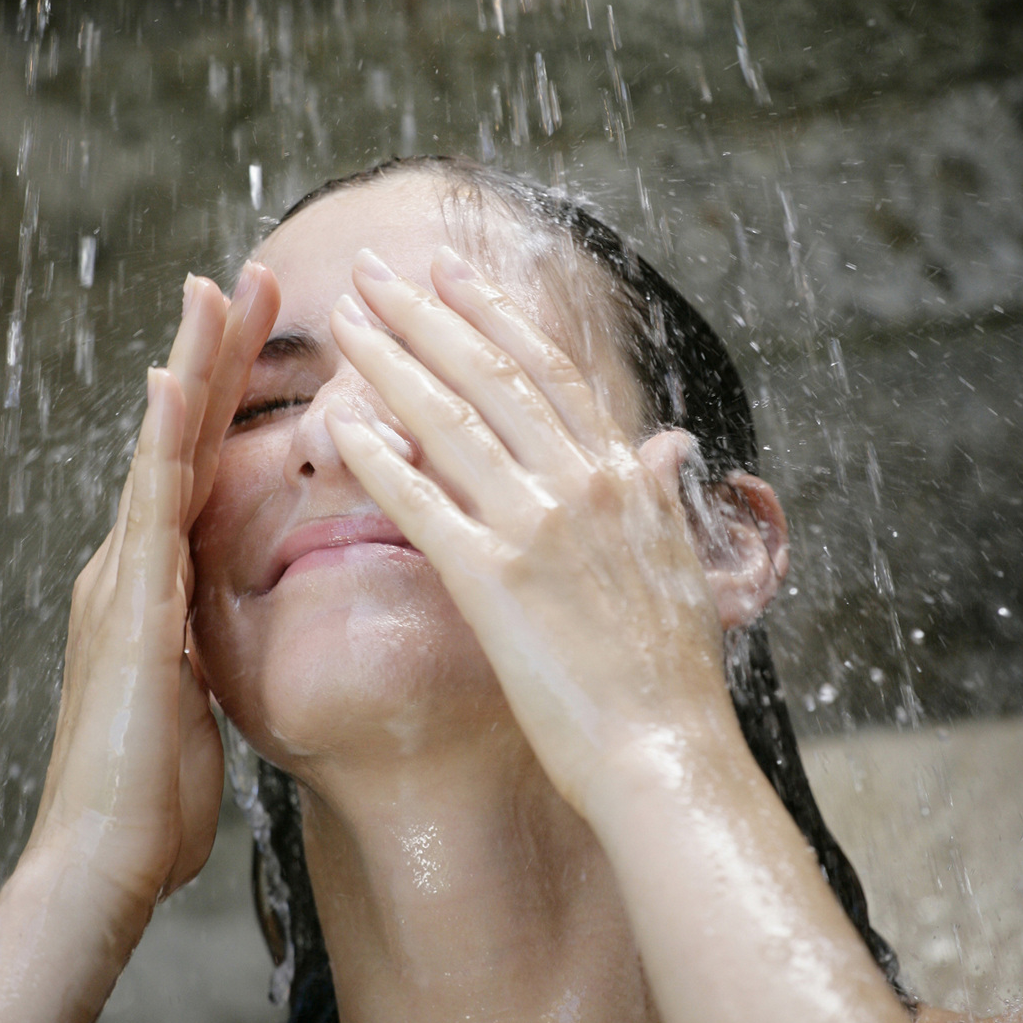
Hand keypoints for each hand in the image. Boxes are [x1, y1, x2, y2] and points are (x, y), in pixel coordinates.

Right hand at [28, 264, 280, 920]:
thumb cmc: (156, 796)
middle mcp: (134, 565)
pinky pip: (151, 510)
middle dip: (214, 354)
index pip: (198, 465)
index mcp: (156, 582)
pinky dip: (160, 443)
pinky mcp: (133, 609)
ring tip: (216, 290)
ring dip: (191, 368)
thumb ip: (201, 649)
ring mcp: (127, 580)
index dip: (225, 396)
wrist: (107, 859)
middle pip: (181, 437)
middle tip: (246, 275)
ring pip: (164, 451)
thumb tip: (218, 633)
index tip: (260, 330)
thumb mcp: (194, 701)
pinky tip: (172, 386)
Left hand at [324, 246, 780, 814]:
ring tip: (342, 319)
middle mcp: (582, 484)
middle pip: (487, 374)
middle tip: (370, 268)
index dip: (491, 314)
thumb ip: (658, 496)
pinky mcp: (494, 582)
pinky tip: (339, 428)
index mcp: (624, 476)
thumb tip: (666, 445)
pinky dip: (380, 459)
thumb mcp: (683, 564)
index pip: (547, 371)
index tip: (447, 273)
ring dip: (389, 360)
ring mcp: (538, 529)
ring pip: (449, 420)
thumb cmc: (675, 677)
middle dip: (421, 313)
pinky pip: (423, 504)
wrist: (669, 754)